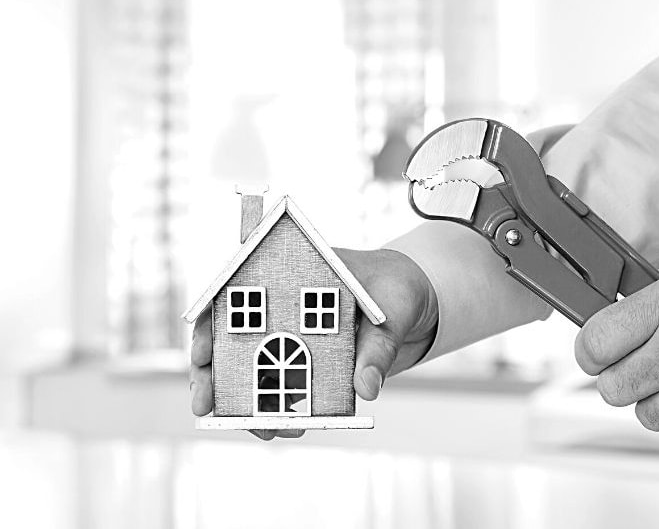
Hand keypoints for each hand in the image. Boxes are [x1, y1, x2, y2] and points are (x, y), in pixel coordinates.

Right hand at [190, 248, 438, 439]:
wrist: (413, 302)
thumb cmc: (395, 288)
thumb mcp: (393, 310)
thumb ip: (378, 348)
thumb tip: (365, 390)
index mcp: (287, 277)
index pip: (228, 293)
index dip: (206, 324)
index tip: (199, 353)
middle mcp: (280, 310)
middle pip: (227, 341)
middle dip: (211, 376)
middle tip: (205, 406)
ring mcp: (291, 341)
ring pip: (250, 373)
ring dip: (246, 403)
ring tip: (261, 426)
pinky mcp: (308, 369)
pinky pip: (284, 392)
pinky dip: (279, 411)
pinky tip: (285, 426)